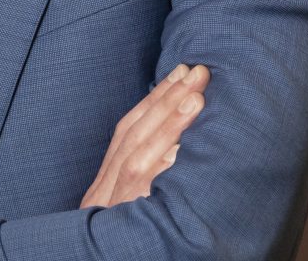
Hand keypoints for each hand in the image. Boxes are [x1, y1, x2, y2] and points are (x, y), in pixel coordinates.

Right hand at [80, 63, 209, 208]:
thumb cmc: (120, 238)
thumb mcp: (123, 201)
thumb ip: (141, 172)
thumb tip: (177, 143)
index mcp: (109, 176)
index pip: (132, 126)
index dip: (156, 97)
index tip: (181, 71)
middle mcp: (108, 184)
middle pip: (137, 134)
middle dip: (169, 100)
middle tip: (199, 73)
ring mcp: (117, 203)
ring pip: (140, 157)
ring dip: (170, 125)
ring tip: (197, 99)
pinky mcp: (128, 222)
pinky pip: (146, 194)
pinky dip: (161, 171)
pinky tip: (182, 152)